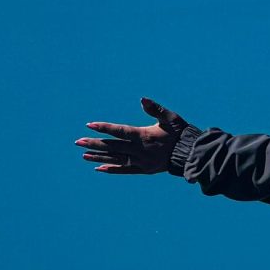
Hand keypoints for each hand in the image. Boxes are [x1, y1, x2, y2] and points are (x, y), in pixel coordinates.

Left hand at [77, 99, 192, 174]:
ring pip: (115, 159)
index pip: (119, 131)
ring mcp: (140, 161)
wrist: (191, 154)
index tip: (90, 125)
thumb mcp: (170, 118)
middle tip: (78, 141)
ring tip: (83, 155)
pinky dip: (112, 169)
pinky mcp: (143, 169)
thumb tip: (142, 99)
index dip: (104, 128)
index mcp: (143, 136)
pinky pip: (124, 170)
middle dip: (95, 143)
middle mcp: (139, 150)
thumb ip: (155, 109)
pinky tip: (99, 168)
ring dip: (99, 157)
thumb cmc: (180, 133)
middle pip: (113, 146)